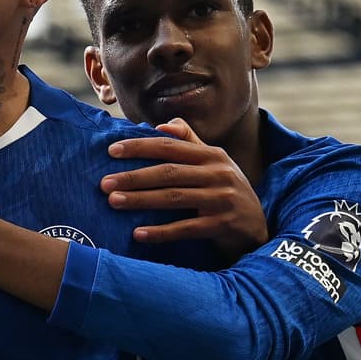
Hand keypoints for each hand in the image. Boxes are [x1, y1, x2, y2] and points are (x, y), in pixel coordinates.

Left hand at [103, 119, 267, 258]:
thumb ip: (190, 142)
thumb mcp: (215, 164)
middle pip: (168, 172)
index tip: (111, 151)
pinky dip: (161, 232)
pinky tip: (138, 234)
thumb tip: (163, 125)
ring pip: (174, 197)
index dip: (140, 147)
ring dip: (141, 200)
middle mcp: (219, 173)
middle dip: (134, 176)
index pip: (170, 146)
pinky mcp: (222, 224)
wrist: (257, 228)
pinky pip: (186, 228)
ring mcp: (222, 199)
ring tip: (113, 202)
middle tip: (104, 183)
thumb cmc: (226, 192)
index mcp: (212, 155)